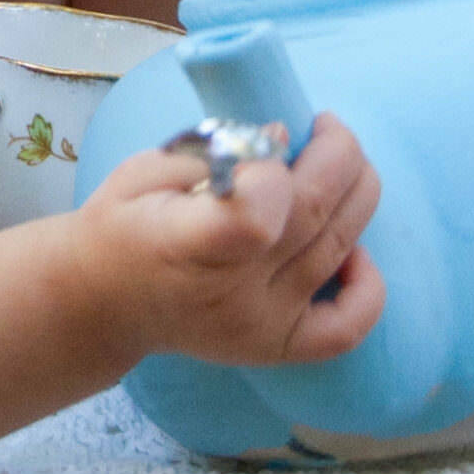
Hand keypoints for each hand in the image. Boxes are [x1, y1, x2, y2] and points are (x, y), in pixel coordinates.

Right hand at [73, 112, 384, 367]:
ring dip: (358, 190)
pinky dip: (368, 285)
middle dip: (337, 153)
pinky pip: (347, 326)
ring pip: (338, 249)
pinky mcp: (278, 347)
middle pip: (314, 216)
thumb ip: (210, 152)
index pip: (254, 217)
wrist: (105, 303)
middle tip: (324, 126)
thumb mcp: (143, 169)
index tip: (265, 137)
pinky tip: (352, 248)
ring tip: (340, 160)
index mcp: (182, 244)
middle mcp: (229, 294)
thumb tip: (284, 135)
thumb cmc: (123, 222)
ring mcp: (259, 326)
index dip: (274, 170)